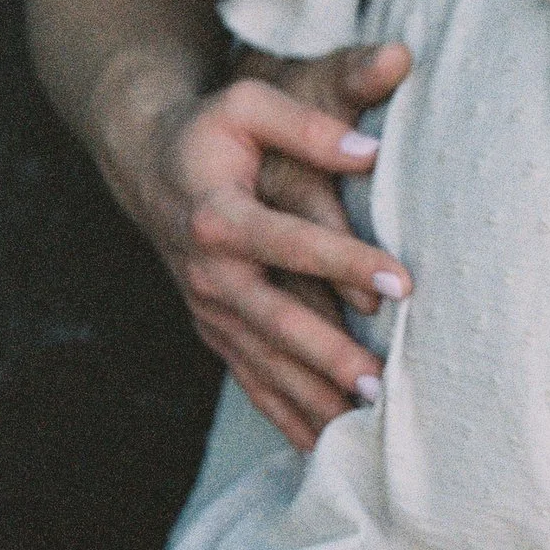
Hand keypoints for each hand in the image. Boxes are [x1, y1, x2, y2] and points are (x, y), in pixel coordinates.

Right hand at [102, 43, 413, 449]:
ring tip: (362, 428)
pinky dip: (282, 412)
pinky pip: (249, 377)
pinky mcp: (212, 327)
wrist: (145, 161)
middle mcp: (209, 271)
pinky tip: (318, 444)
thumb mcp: (250, 105)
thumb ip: (309, 128)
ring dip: (310, 396)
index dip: (348, 261)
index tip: (403, 282)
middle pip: (275, 320)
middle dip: (328, 356)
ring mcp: (208, 306)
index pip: (293, 243)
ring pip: (263, 362)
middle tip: (381, 383)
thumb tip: (371, 155)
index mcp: (219, 215)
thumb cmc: (211, 129)